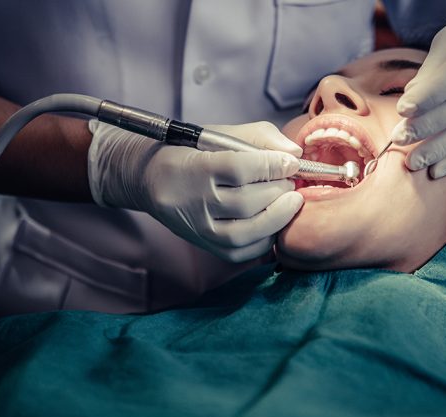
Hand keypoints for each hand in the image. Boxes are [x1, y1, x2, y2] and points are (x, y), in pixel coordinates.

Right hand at [87, 120, 303, 261]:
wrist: (151, 180)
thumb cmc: (192, 153)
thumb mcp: (220, 135)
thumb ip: (259, 138)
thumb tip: (294, 155)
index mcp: (194, 167)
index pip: (239, 169)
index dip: (271, 166)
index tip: (291, 163)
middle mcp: (193, 201)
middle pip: (247, 201)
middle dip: (279, 190)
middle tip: (292, 181)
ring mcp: (198, 228)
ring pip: (246, 231)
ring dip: (278, 217)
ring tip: (291, 201)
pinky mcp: (204, 245)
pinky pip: (242, 252)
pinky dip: (266, 239)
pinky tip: (275, 223)